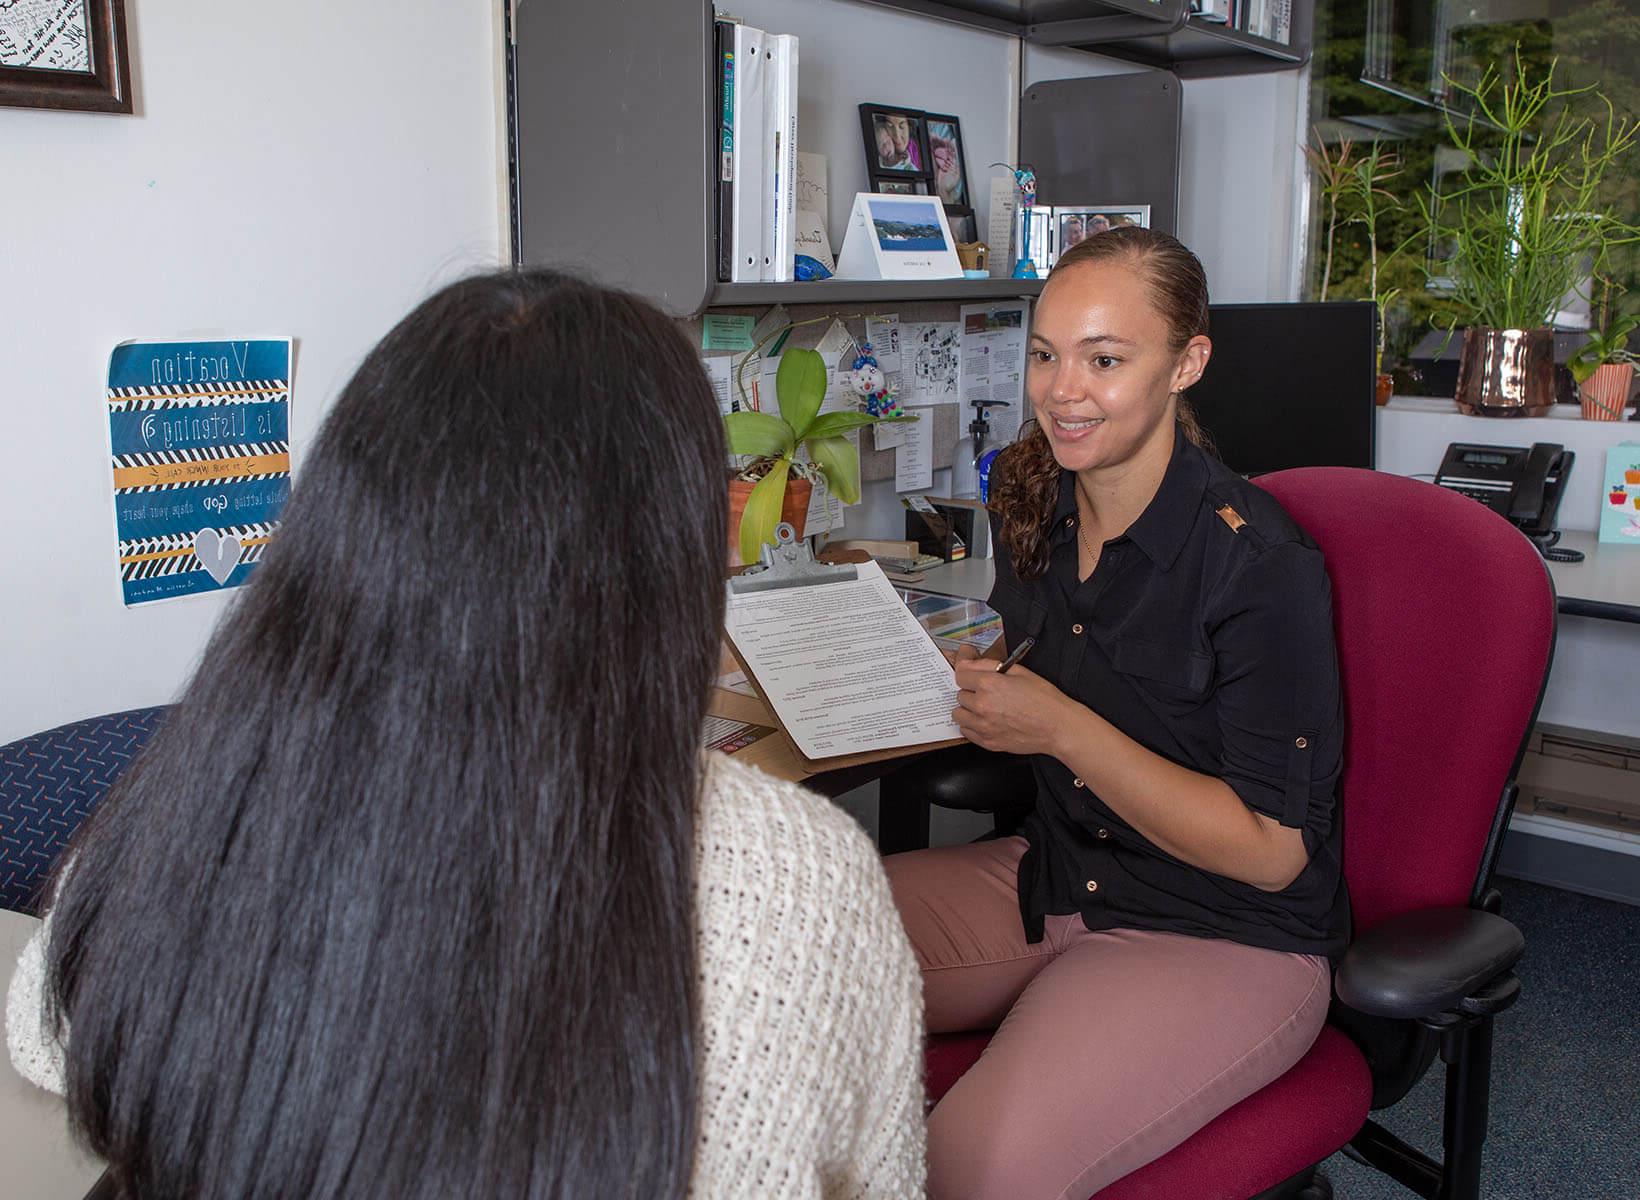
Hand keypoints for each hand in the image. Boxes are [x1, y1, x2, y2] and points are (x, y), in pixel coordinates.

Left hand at [951, 646, 1075, 756]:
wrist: (1058, 727)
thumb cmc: (1044, 699)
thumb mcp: (1019, 671)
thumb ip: (989, 665)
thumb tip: (970, 662)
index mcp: (989, 684)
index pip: (960, 673)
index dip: (966, 669)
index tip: (969, 670)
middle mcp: (982, 705)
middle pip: (959, 694)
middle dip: (971, 690)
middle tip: (988, 690)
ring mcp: (983, 726)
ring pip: (959, 714)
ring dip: (968, 708)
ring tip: (985, 706)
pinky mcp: (987, 742)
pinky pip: (966, 731)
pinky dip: (972, 725)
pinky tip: (986, 720)